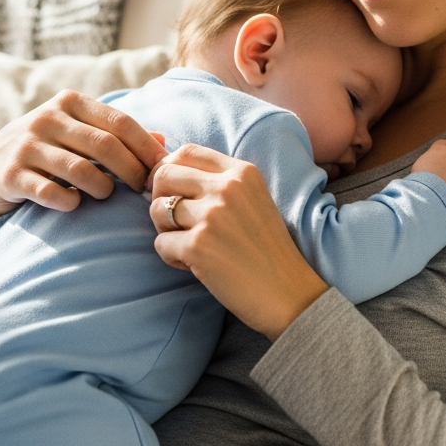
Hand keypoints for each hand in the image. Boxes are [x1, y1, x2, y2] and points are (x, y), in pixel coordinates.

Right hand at [0, 90, 167, 218]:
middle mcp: (47, 119)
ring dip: (104, 189)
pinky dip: (71, 202)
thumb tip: (163, 141)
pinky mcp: (11, 174)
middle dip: (133, 172)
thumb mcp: (81, 133)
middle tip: (144, 190)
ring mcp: (27, 146)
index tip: (164, 169)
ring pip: (81, 170)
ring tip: (107, 194)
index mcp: (71, 103)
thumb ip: (119, 135)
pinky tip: (74, 203)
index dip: (147, 148)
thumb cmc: (52, 148)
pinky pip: (52, 193)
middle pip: (106, 146)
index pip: (120, 123)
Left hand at [148, 145, 328, 339]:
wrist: (289, 293)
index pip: (186, 151)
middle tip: (176, 223)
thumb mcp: (253, 201)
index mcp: (242, 172)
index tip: (171, 191)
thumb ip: (218, 183)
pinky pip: (160, 243)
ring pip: (156, 209)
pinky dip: (172, 257)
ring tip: (189, 246)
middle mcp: (227, 188)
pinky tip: (195, 265)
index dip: (168, 169)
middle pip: (163, 176)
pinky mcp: (198, 246)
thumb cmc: (267, 251)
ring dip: (165, 230)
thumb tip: (164, 173)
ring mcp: (212, 216)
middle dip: (160, 199)